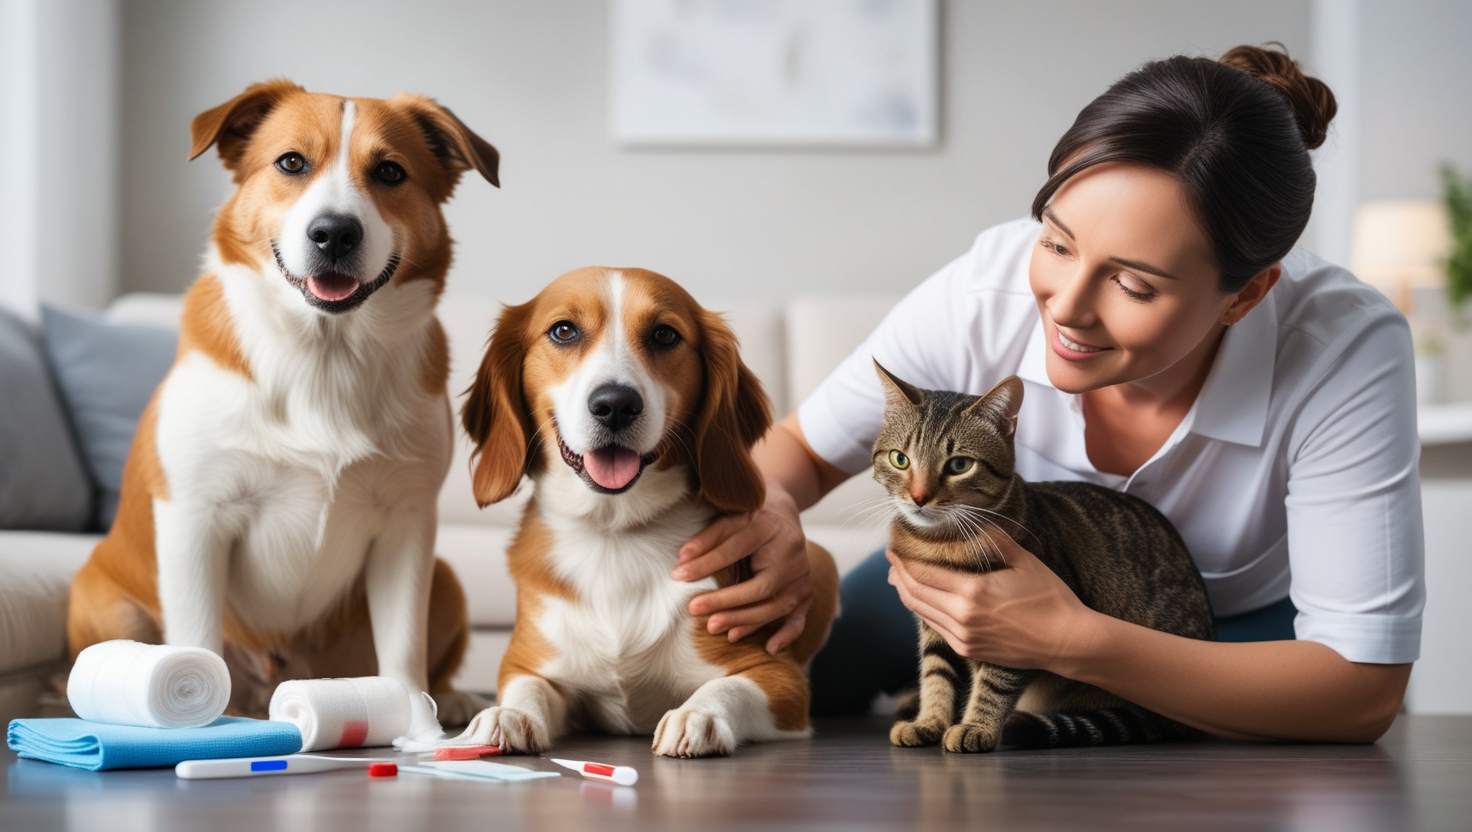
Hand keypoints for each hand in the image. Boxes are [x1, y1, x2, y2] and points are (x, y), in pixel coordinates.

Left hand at [673, 482, 813, 652]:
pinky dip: (786, 635)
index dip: (706, 563)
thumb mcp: (731, 515)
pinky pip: (798, 618)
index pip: (735, 548)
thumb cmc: (750, 516)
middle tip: (694, 609)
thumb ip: (709, 536)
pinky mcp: (806, 592)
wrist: (783, 513)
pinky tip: (769, 648)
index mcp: (769, 526)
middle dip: (725, 601)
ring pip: (775, 606)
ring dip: (744, 621)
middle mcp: (791, 551)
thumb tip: (682, 561)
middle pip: (760, 586)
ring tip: (714, 627)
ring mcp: (802, 574)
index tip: (678, 576)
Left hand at [885, 533, 1099, 670]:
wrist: (1067, 642)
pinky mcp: (969, 651)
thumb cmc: (1050, 599)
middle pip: (915, 594)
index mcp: (972, 592)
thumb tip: (976, 523)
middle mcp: (961, 617)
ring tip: (898, 579)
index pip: (923, 574)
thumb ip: (995, 540)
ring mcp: (963, 637)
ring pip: (922, 612)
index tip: (894, 547)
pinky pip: (936, 627)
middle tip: (891, 561)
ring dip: (906, 594)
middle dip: (898, 576)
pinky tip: (923, 600)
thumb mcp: (1024, 561)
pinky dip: (923, 610)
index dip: (903, 561)